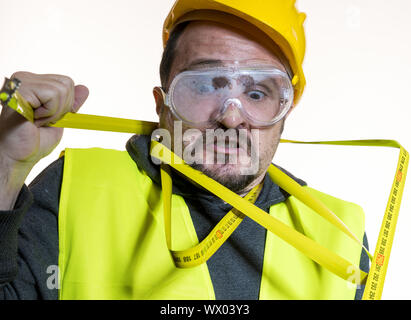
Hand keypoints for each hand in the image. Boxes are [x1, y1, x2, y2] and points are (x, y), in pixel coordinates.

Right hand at [0, 71, 88, 209]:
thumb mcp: (59, 118)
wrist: (17, 155)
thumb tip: (84, 89)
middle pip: (67, 83)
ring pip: (61, 89)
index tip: (50, 117)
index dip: (66, 104)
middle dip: (62, 108)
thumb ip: (70, 103)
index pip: (66, 82)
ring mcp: (21, 82)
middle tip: (42, 120)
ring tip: (37, 120)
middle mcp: (25, 78)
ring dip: (54, 112)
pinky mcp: (20, 90)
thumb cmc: (32, 140)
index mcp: (33, 82)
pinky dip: (49, 112)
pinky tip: (33, 119)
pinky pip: (52, 95)